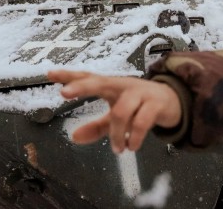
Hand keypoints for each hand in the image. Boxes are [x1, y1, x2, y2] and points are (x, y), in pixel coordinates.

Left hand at [47, 70, 181, 152]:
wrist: (173, 101)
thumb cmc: (139, 105)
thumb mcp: (116, 116)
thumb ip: (96, 126)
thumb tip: (73, 137)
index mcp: (111, 86)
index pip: (88, 77)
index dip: (69, 76)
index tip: (49, 73)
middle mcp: (123, 85)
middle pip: (100, 81)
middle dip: (82, 86)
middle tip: (64, 92)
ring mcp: (140, 93)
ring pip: (121, 112)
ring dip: (117, 135)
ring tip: (118, 149)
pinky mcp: (155, 104)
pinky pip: (141, 122)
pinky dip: (134, 137)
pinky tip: (132, 146)